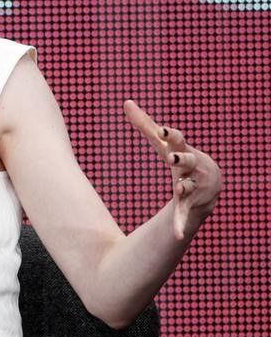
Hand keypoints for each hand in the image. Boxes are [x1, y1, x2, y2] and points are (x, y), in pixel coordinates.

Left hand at [124, 100, 221, 239]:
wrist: (211, 181)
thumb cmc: (181, 156)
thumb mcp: (163, 142)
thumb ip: (144, 123)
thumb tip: (126, 102)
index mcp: (181, 150)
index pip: (176, 139)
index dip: (169, 134)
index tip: (162, 129)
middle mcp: (190, 167)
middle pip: (186, 160)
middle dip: (181, 159)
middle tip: (172, 158)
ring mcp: (192, 185)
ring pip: (188, 186)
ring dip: (184, 187)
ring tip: (179, 188)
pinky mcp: (188, 204)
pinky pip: (183, 215)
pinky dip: (180, 224)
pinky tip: (177, 235)